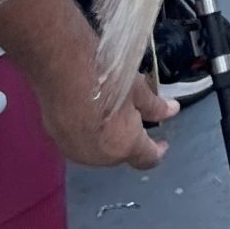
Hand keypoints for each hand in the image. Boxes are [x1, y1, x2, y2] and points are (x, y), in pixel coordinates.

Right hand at [37, 63, 178, 171]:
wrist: (60, 69)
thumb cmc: (107, 77)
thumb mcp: (137, 89)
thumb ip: (155, 106)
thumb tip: (172, 111)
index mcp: (125, 146)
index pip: (146, 159)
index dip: (157, 152)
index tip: (162, 143)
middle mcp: (101, 157)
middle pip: (121, 154)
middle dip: (129, 139)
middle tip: (133, 116)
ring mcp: (76, 151)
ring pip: (99, 150)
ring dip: (107, 137)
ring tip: (110, 113)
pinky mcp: (57, 141)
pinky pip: (80, 141)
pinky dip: (87, 132)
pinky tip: (87, 113)